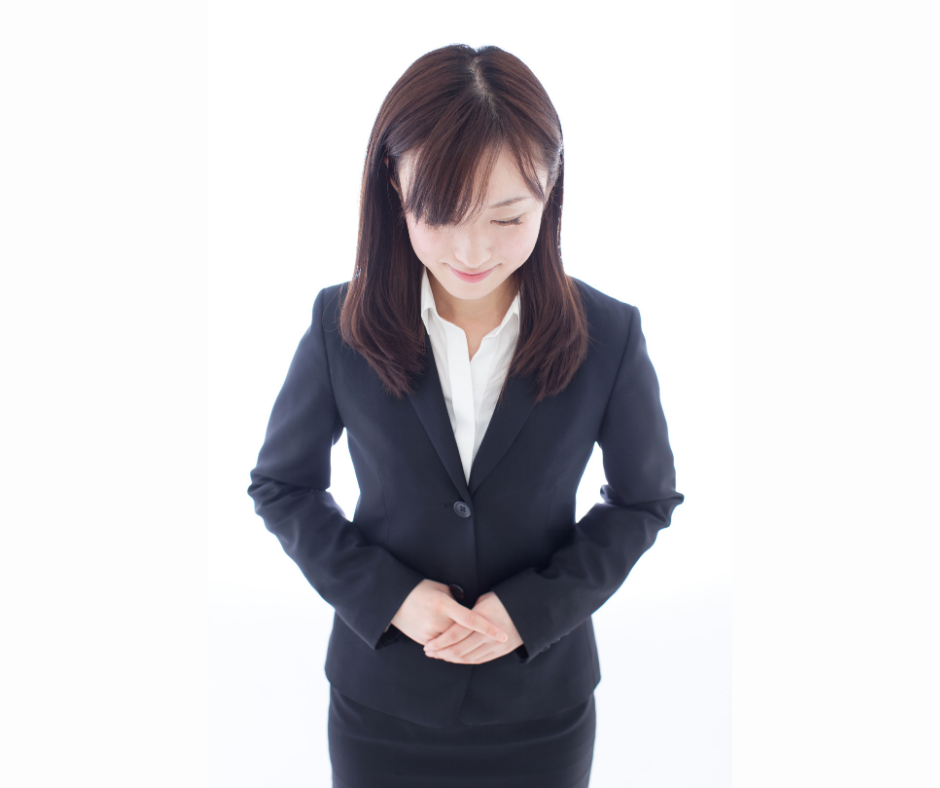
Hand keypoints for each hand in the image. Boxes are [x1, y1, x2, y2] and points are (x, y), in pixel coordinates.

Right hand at [390, 579, 508, 646]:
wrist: (394, 600)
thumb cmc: (421, 589)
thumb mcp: (441, 590)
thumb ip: (458, 601)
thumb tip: (472, 610)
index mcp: (443, 605)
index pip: (471, 619)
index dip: (488, 628)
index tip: (503, 635)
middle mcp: (437, 621)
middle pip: (465, 636)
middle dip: (481, 639)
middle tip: (499, 639)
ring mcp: (429, 633)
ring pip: (454, 644)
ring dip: (467, 644)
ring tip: (480, 640)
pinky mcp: (423, 640)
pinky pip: (442, 648)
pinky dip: (452, 647)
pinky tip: (461, 644)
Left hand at [423, 591, 522, 664]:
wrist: (531, 609)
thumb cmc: (504, 599)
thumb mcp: (484, 600)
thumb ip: (469, 612)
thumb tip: (452, 620)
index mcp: (481, 617)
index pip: (455, 634)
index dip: (439, 642)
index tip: (427, 645)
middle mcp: (488, 634)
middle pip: (459, 649)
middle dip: (441, 652)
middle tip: (428, 652)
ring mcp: (496, 645)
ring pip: (468, 657)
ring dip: (451, 659)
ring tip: (439, 656)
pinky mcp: (501, 651)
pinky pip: (479, 659)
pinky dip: (465, 661)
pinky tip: (455, 659)